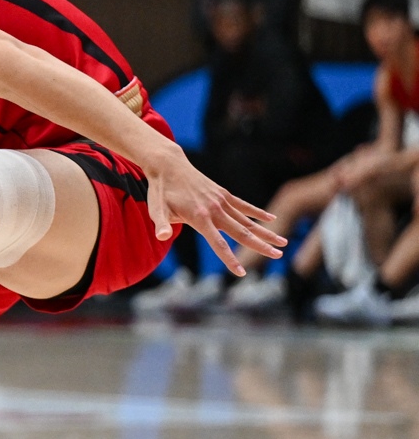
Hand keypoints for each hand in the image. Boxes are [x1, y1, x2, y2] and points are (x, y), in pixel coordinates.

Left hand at [144, 144, 285, 276]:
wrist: (168, 165)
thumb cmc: (160, 190)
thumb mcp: (156, 208)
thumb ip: (161, 224)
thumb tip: (161, 237)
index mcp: (199, 217)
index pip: (218, 243)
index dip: (230, 259)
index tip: (242, 273)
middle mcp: (215, 210)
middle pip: (242, 232)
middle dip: (261, 246)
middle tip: (278, 257)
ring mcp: (221, 201)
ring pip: (247, 220)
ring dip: (266, 232)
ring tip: (283, 242)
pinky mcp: (223, 194)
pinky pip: (244, 205)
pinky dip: (257, 213)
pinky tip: (272, 219)